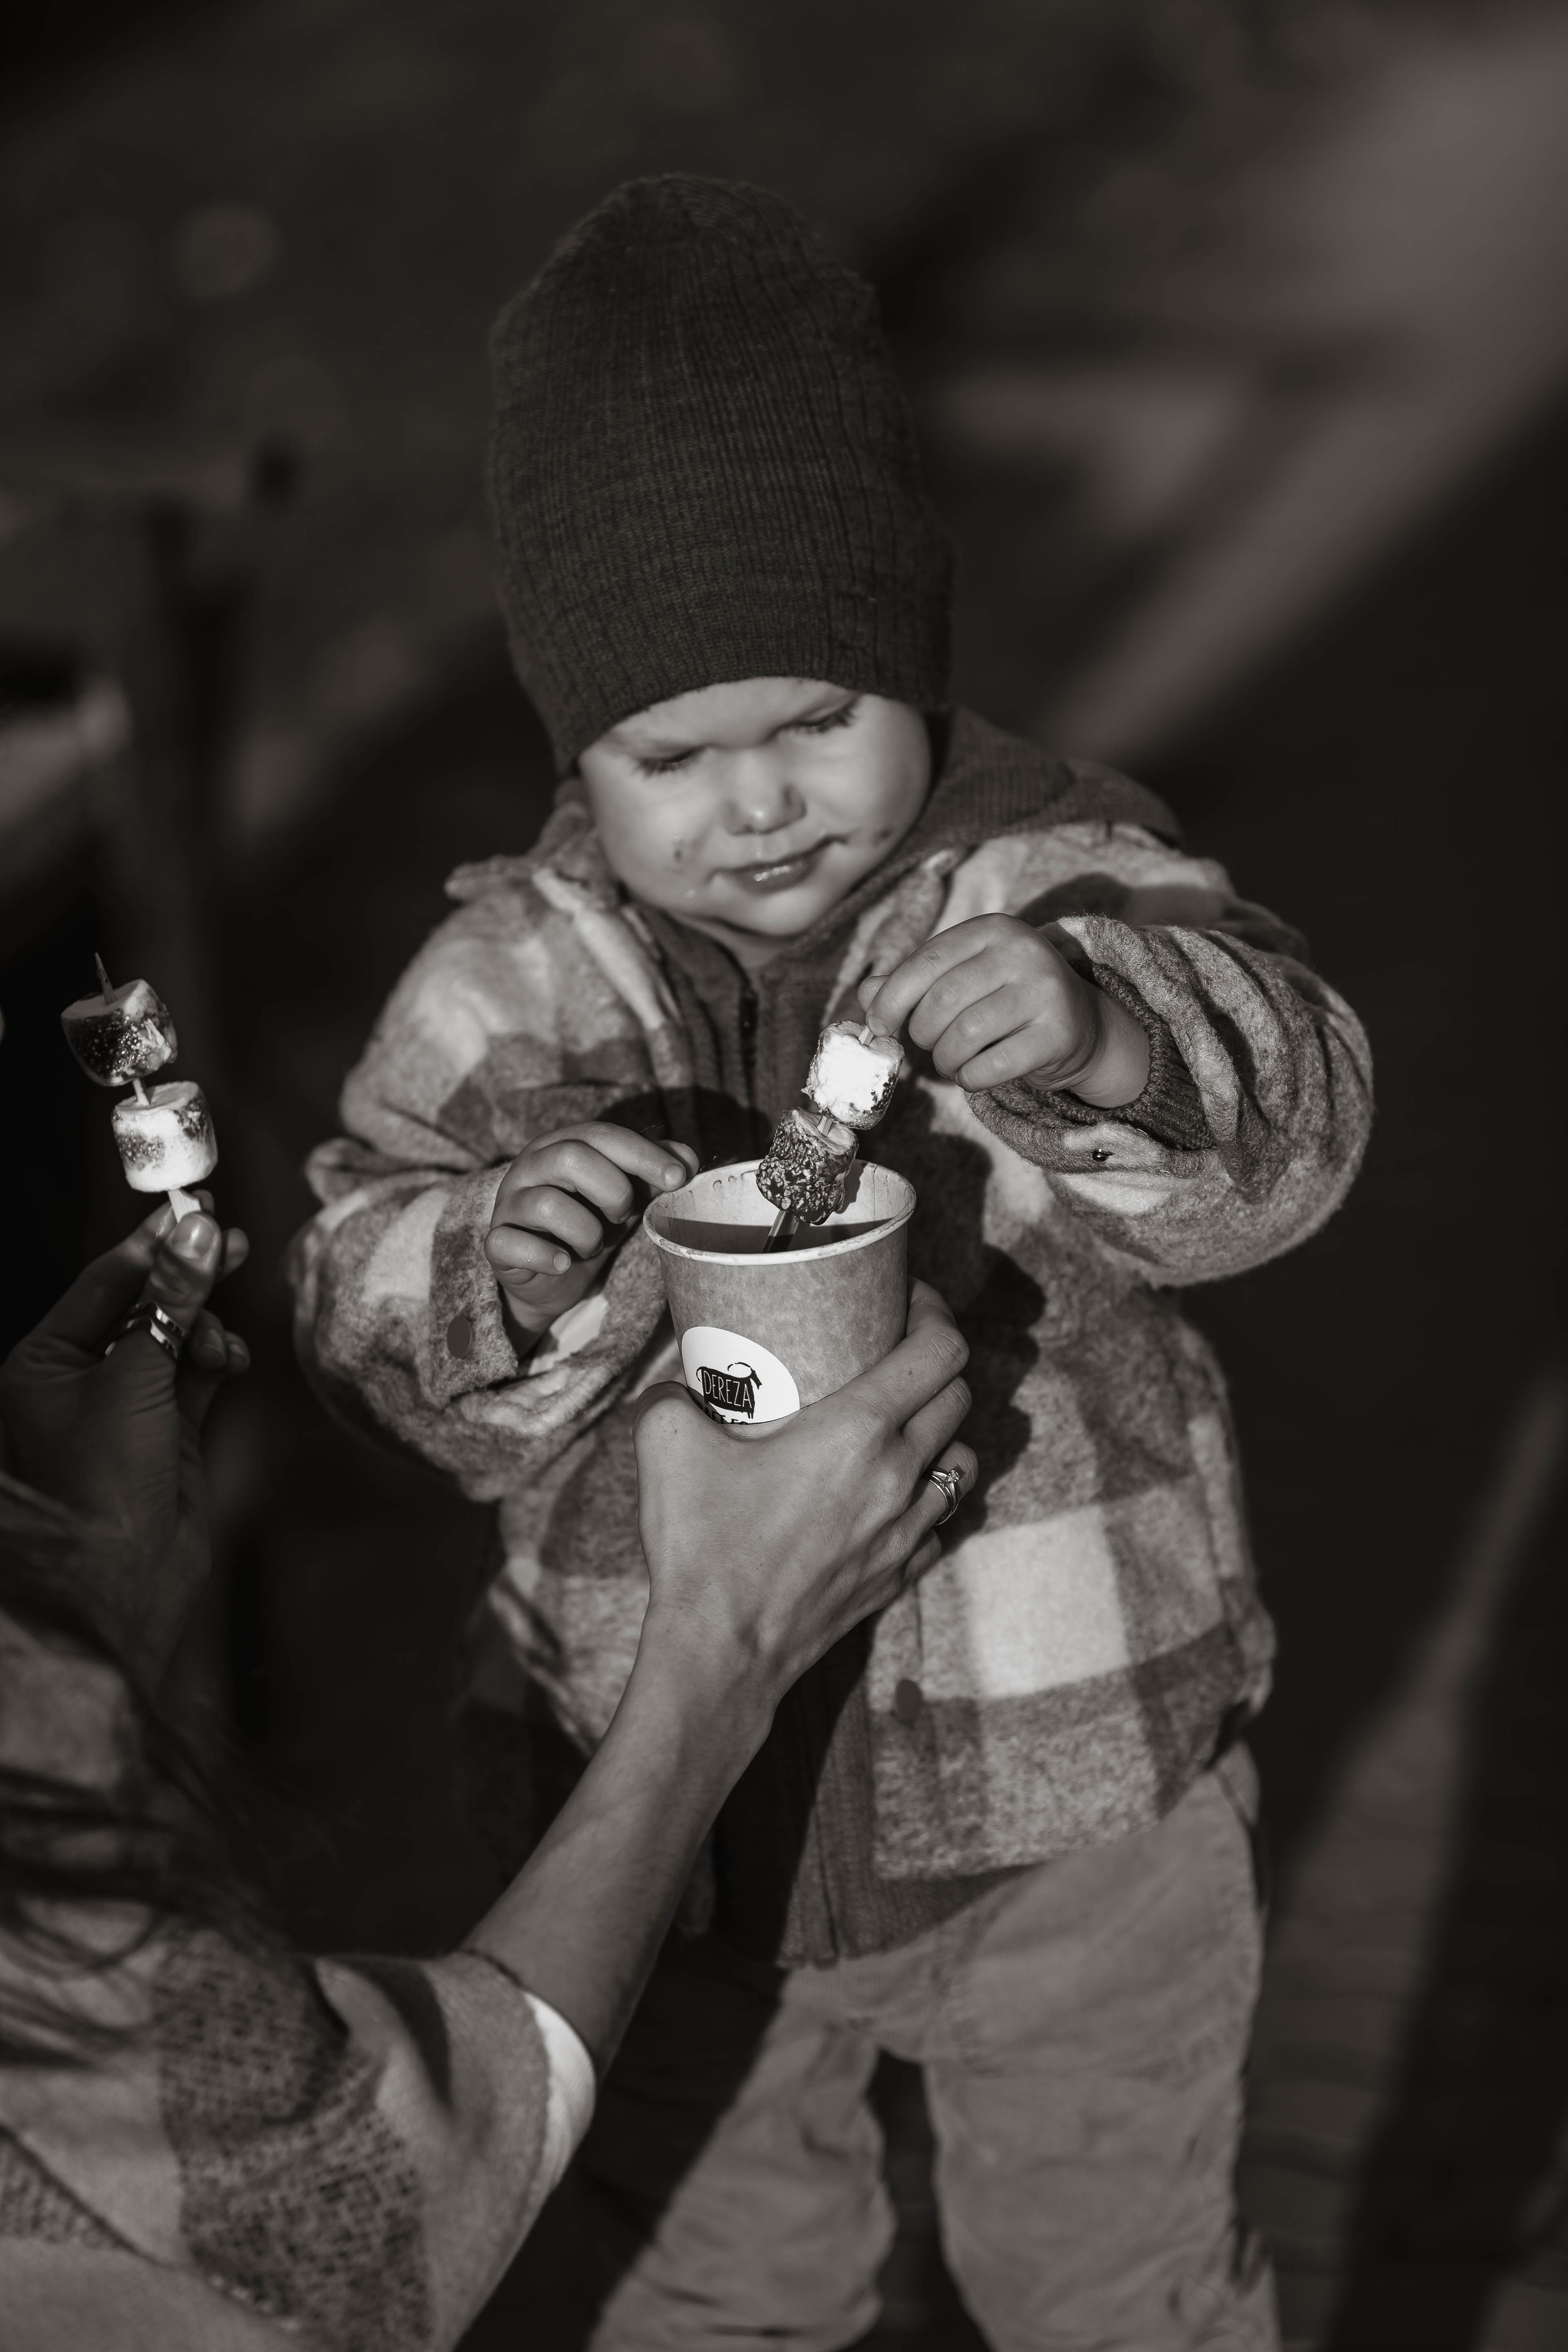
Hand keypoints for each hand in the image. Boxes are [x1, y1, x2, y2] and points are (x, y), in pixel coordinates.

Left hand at [0, 1202, 247, 1675]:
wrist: (124, 1584)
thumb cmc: (103, 1484)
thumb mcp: (134, 1379)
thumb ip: (169, 1303)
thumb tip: (197, 1233)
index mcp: (42, 1364)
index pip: (100, 1282)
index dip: (150, 1244)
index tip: (195, 1208)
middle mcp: (79, 1380)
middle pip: (141, 1304)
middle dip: (186, 1278)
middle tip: (231, 1240)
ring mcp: (125, 1406)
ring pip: (174, 1337)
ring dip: (203, 1328)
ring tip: (220, 1341)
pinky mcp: (166, 1431)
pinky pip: (196, 1375)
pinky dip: (216, 1361)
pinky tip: (228, 1362)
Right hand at [487, 1126, 699, 1334]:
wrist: (550, 1277)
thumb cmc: (590, 1222)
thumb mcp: (626, 1195)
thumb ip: (654, 1174)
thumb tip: (688, 1160)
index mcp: (563, 1144)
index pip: (603, 1135)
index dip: (643, 1155)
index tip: (678, 1178)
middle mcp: (531, 1166)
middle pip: (571, 1158)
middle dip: (613, 1191)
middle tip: (623, 1215)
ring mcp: (509, 1204)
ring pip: (546, 1204)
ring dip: (585, 1232)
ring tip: (592, 1245)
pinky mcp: (496, 1243)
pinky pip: (511, 1243)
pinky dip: (547, 1257)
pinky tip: (564, 1263)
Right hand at [630, 1280, 975, 1730]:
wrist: (720, 1653)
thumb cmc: (701, 1548)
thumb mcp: (666, 1446)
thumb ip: (672, 1394)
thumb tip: (679, 1380)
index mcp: (858, 1432)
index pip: (941, 1350)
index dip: (935, 1311)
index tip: (908, 1298)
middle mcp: (899, 1476)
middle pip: (959, 1396)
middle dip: (935, 1363)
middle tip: (893, 1351)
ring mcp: (907, 1531)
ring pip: (964, 1462)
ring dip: (943, 1433)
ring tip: (902, 1422)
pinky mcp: (900, 1574)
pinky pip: (941, 1521)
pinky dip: (928, 1496)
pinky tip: (891, 1491)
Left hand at [858, 913, 1149, 1105]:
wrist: (1078, 1026)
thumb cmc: (1003, 999)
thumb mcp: (962, 978)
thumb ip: (911, 981)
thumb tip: (865, 994)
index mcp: (992, 929)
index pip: (925, 962)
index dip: (891, 998)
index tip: (879, 1025)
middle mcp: (1023, 952)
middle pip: (941, 1003)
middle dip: (921, 1035)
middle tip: (929, 1045)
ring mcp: (1045, 992)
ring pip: (963, 1038)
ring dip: (945, 1061)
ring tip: (952, 1062)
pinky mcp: (1058, 1034)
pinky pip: (991, 1067)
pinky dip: (970, 1079)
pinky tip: (975, 1074)